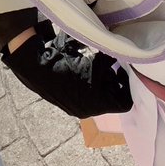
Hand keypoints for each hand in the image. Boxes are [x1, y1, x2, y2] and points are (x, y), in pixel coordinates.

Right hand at [1, 22, 132, 117]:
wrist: (37, 67)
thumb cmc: (70, 64)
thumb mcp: (96, 60)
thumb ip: (112, 61)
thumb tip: (123, 55)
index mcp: (100, 104)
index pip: (125, 102)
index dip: (127, 85)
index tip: (125, 69)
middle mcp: (90, 111)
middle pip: (111, 99)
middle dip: (113, 82)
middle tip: (111, 65)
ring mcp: (76, 108)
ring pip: (97, 97)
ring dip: (100, 82)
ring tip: (96, 64)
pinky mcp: (66, 103)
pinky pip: (84, 96)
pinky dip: (87, 84)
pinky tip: (82, 68)